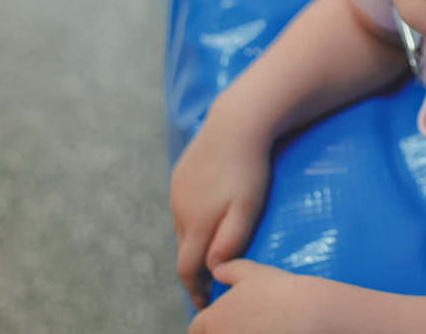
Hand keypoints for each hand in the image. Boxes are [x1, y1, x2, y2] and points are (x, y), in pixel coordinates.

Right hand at [170, 107, 271, 310]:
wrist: (236, 122)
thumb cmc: (248, 168)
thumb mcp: (247, 207)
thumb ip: (230, 239)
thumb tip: (213, 267)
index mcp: (195, 223)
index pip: (187, 269)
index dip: (194, 289)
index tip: (204, 303)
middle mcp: (180, 210)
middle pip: (183, 249)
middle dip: (195, 267)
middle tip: (211, 280)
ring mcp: (177, 191)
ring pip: (183, 226)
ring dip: (194, 240)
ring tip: (212, 247)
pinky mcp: (180, 175)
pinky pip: (184, 205)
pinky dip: (194, 217)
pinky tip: (210, 212)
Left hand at [188, 260, 336, 333]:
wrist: (306, 314)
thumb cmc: (278, 290)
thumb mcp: (252, 272)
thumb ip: (229, 270)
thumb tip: (216, 267)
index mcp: (212, 319)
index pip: (196, 329)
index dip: (207, 326)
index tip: (222, 323)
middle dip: (222, 333)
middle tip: (244, 327)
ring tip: (260, 330)